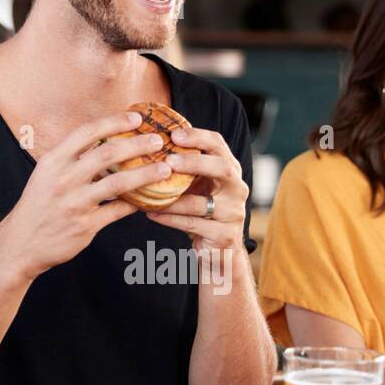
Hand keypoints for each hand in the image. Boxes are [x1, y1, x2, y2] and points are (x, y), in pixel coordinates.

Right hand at [6, 111, 172, 278]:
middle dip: (137, 144)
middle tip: (158, 142)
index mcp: (53, 161)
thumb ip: (72, 158)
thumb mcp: (46, 175)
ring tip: (165, 169)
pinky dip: (136, 203)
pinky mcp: (85, 226)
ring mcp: (75, 203)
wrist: (20, 244)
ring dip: (145, 174)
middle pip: (107, 153)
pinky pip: (118, 211)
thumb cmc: (38, 206)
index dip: (115, 122)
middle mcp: (63, 179)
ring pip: (118, 183)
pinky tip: (151, 198)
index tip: (137, 118)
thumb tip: (104, 140)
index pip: (87, 132)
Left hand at [145, 123, 248, 254]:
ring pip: (201, 203)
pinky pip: (193, 225)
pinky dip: (170, 218)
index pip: (219, 145)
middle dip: (194, 162)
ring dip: (173, 198)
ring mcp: (234, 213)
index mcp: (230, 170)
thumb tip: (146, 144)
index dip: (198, 137)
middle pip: (222, 168)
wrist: (218, 250)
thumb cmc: (202, 211)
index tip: (174, 134)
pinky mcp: (225, 235)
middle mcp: (237, 188)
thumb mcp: (196, 185)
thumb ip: (183, 167)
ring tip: (150, 190)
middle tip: (168, 161)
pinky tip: (151, 213)